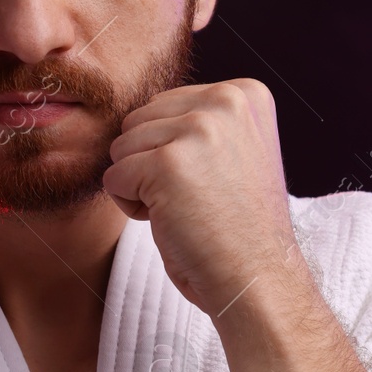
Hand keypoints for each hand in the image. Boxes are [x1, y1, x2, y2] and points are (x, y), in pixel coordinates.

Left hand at [102, 78, 297, 314]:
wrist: (257, 278)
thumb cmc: (239, 226)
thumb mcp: (235, 151)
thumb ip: (201, 122)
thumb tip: (139, 114)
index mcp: (245, 93)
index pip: (166, 105)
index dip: (176, 150)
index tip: (215, 180)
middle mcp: (225, 101)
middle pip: (139, 120)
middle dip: (153, 163)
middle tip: (198, 199)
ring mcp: (198, 130)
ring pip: (122, 147)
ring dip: (142, 185)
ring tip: (187, 210)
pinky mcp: (167, 163)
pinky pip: (113, 178)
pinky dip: (131, 208)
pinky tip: (172, 222)